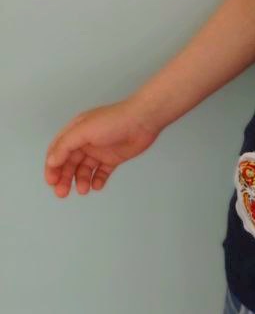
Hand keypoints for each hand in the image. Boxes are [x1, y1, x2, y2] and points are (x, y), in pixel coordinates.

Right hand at [44, 99, 160, 197]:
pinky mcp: (113, 158)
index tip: (51, 181)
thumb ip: (65, 146)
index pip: (57, 151)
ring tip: (84, 190)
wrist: (143, 120)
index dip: (52, 166)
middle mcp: (85, 141)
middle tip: (62, 193)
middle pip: (69, 163)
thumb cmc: (113, 121)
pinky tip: (97, 185)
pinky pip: (101, 172)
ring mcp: (99, 150)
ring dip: (81, 180)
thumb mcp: (83, 130)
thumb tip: (51, 161)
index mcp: (75, 131)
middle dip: (64, 178)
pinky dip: (97, 180)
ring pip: (84, 170)